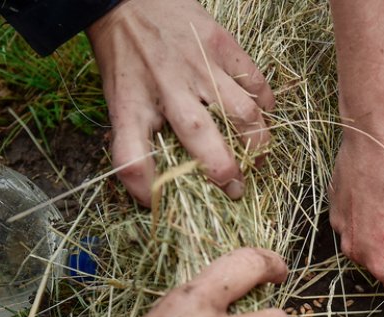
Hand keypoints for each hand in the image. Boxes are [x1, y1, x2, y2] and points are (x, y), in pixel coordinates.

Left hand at [86, 0, 274, 204]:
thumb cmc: (125, 59)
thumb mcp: (117, 102)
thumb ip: (133, 145)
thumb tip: (152, 193)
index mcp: (132, 105)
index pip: (131, 158)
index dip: (145, 188)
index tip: (160, 205)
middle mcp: (167, 88)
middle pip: (200, 139)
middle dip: (224, 171)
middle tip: (237, 190)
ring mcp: (199, 64)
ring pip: (241, 114)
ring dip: (256, 143)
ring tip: (257, 159)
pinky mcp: (222, 44)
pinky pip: (256, 82)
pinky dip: (266, 106)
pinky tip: (263, 116)